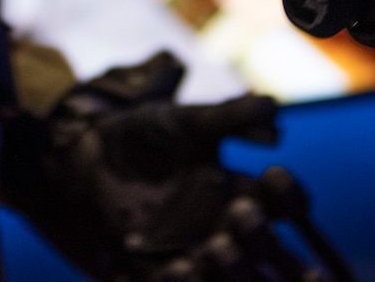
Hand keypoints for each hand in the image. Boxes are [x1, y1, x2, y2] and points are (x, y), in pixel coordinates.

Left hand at [0, 52, 352, 280]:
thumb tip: (274, 109)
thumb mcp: (189, 120)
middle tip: (246, 213)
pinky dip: (179, 277)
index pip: (277, 200)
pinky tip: (176, 265)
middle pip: (254, 238)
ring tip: (218, 245)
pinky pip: (173, 279)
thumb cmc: (146, 130)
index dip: (284, 191)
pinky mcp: (155, 262)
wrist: (91, 146)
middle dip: (255, 230)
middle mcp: (221, 224)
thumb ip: (231, 115)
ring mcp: (190, 245)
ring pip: (220, 265)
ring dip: (223, 260)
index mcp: (238, 191)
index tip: (277, 176)